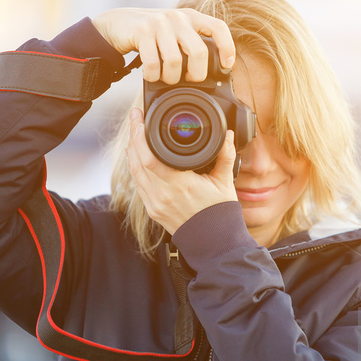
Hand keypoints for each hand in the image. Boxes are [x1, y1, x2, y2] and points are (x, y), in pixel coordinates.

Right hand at [92, 8, 234, 83]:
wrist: (118, 24)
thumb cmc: (152, 36)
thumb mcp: (175, 34)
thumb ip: (191, 45)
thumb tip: (211, 74)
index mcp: (191, 17)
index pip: (218, 28)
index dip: (227, 47)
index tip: (227, 66)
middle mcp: (178, 17)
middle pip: (199, 53)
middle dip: (196, 75)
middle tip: (189, 80)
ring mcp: (160, 23)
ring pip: (175, 61)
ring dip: (170, 78)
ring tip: (165, 79)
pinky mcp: (142, 31)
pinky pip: (153, 64)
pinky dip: (152, 76)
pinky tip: (150, 76)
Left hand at [126, 108, 237, 234]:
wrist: (214, 243)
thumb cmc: (220, 213)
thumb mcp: (225, 182)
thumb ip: (226, 155)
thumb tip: (229, 134)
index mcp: (180, 185)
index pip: (149, 156)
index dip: (140, 135)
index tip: (140, 118)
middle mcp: (163, 195)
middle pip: (137, 161)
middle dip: (133, 136)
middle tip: (134, 118)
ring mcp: (155, 204)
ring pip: (134, 172)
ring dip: (131, 150)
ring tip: (133, 132)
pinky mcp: (152, 210)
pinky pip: (138, 184)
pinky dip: (135, 167)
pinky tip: (136, 155)